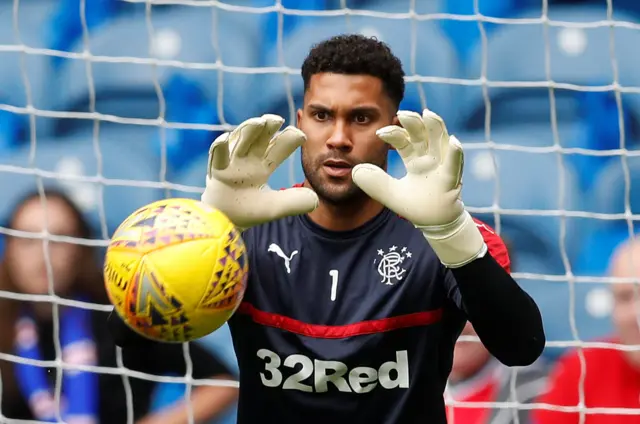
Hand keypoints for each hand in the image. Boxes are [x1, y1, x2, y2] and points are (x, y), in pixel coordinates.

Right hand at [201, 114, 318, 229]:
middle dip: (267, 128)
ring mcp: (232, 163)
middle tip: (277, 119)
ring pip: (240, 142)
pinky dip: (220, 147)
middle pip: (260, 139)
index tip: (301, 135)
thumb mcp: (275, 207)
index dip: (289, 140)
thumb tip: (316, 200)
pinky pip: (218, 157)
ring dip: (248, 131)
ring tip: (259, 122)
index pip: (279, 148)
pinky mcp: (217, 171)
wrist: (225, 222)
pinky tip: (225, 138)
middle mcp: (248, 160)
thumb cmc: (248, 210)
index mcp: (263, 165)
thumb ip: (294, 202)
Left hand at [351, 109, 486, 267]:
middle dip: (413, 123)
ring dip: (436, 128)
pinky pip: (454, 165)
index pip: (405, 141)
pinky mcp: (451, 180)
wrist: (434, 224)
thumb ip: (375, 183)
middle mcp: (430, 159)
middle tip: (402, 113)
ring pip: (440, 143)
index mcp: (415, 160)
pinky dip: (455, 154)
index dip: (395, 134)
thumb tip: (355, 171)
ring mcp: (442, 167)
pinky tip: (454, 142)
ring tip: (429, 114)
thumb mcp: (390, 194)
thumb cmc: (415, 205)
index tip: (381, 133)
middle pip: (423, 135)